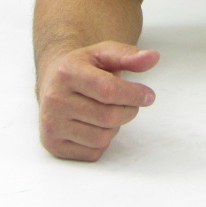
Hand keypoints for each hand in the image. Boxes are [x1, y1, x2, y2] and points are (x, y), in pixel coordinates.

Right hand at [37, 41, 158, 160]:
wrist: (53, 83)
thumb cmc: (83, 67)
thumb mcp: (103, 53)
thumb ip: (129, 55)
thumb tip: (153, 57)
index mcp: (67, 73)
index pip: (108, 90)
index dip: (133, 95)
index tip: (149, 96)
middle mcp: (55, 100)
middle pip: (108, 117)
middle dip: (128, 111)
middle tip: (130, 103)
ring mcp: (52, 125)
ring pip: (102, 138)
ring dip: (115, 126)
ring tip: (108, 110)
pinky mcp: (53, 145)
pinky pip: (93, 152)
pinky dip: (102, 141)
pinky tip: (95, 124)